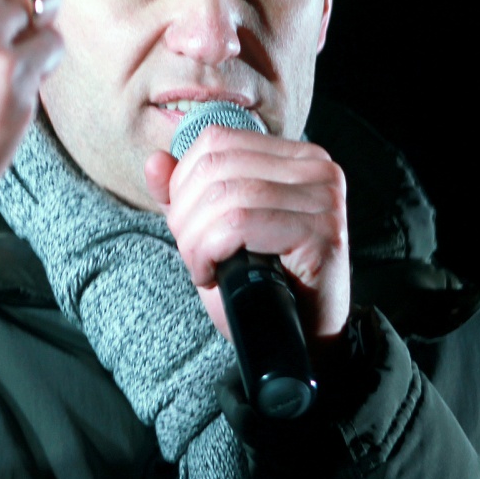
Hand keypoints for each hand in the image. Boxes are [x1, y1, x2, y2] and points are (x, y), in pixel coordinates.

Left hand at [144, 125, 349, 345]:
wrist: (303, 338)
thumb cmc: (262, 284)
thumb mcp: (213, 231)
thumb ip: (184, 194)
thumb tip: (155, 161)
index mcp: (293, 156)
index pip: (216, 140)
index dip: (183, 183)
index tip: (187, 225)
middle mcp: (316, 167)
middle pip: (216, 167)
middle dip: (186, 215)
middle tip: (192, 253)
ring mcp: (323, 198)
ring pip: (226, 196)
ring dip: (195, 239)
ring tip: (203, 267)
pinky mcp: (322, 231)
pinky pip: (240, 223)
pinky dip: (210, 251)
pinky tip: (213, 274)